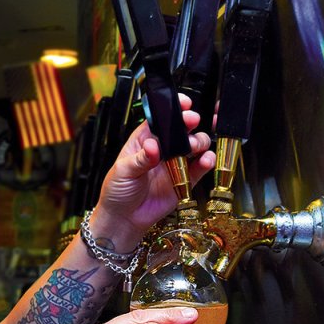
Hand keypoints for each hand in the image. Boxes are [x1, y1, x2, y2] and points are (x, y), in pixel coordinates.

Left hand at [89, 94, 214, 246]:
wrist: (124, 219)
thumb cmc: (117, 191)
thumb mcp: (123, 170)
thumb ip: (141, 158)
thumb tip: (153, 146)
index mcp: (144, 140)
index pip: (161, 120)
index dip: (173, 110)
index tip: (183, 104)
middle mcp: (162, 150)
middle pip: (181, 130)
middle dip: (189, 123)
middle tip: (191, 122)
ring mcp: (175, 164)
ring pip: (195, 146)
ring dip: (199, 142)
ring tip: (194, 147)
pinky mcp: (185, 181)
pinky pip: (199, 168)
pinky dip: (206, 162)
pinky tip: (205, 160)